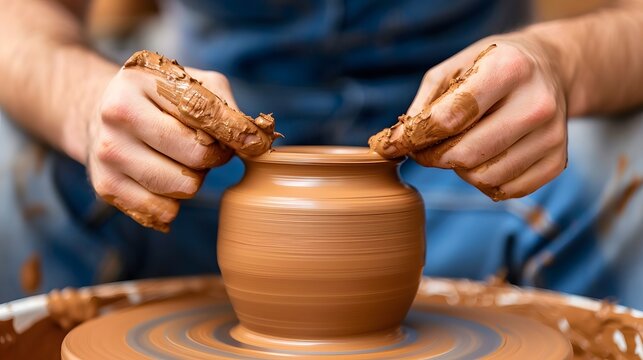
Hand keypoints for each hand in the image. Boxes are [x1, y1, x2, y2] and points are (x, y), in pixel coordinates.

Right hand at [87, 51, 277, 231]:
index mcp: (142, 82)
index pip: (205, 113)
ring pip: (184, 187)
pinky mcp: (105, 186)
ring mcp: (108, 153)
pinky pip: (164, 211)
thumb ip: (226, 108)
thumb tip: (256, 143)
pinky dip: (174, 202)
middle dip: (213, 156)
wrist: (99, 110)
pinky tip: (165, 179)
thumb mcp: (191, 83)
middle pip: (198, 156)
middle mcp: (118, 116)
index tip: (255, 144)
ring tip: (181, 161)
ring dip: (194, 179)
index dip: (238, 133)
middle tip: (206, 147)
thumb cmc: (160, 97)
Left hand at [370, 34, 567, 200]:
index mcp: (508, 68)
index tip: (396, 144)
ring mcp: (552, 136)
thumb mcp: (454, 69)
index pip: (450, 118)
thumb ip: (423, 104)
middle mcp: (537, 103)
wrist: (551, 71)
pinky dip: (485, 182)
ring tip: (462, 147)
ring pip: (483, 178)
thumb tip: (394, 145)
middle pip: (465, 154)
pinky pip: (504, 191)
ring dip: (461, 170)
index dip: (415, 137)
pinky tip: (486, 158)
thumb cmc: (490, 68)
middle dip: (434, 157)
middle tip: (426, 149)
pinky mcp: (558, 162)